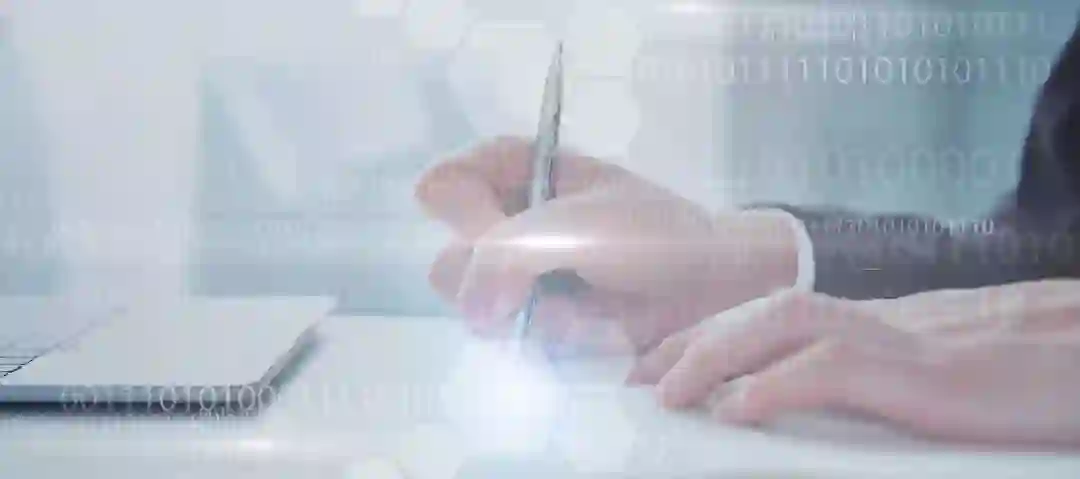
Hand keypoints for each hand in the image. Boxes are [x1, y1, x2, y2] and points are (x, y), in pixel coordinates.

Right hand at [414, 137, 800, 352]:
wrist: (709, 282)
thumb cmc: (652, 233)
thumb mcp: (578, 226)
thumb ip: (507, 255)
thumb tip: (472, 310)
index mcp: (512, 168)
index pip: (442, 189)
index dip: (470, 221)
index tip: (509, 236)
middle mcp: (504, 219)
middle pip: (449, 263)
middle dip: (502, 286)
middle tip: (548, 285)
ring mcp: (516, 272)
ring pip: (477, 312)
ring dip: (535, 319)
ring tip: (588, 309)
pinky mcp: (534, 316)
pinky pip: (512, 341)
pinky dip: (554, 342)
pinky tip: (594, 328)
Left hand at [628, 287, 1079, 448]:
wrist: (1069, 360)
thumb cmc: (995, 378)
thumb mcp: (908, 381)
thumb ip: (846, 383)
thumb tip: (772, 404)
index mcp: (860, 325)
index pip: (762, 318)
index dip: (701, 337)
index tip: (652, 367)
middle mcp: (866, 320)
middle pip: (758, 312)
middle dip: (690, 342)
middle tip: (639, 381)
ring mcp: (891, 338)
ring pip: (781, 323)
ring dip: (717, 353)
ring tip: (670, 392)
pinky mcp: (917, 370)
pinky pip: (831, 367)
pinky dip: (776, 383)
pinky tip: (737, 409)